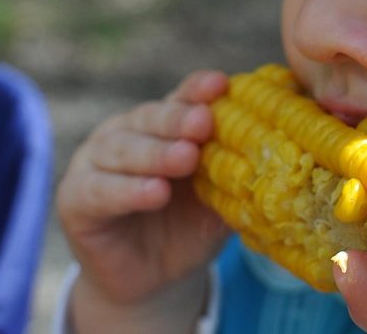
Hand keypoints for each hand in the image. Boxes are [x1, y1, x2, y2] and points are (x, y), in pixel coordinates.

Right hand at [56, 71, 230, 329]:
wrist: (155, 279)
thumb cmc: (192, 226)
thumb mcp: (222, 195)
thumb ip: (242, 167)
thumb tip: (291, 140)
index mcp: (162, 124)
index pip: (180, 99)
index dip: (197, 91)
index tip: (220, 86)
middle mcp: (125, 133)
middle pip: (150, 119)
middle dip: (178, 120)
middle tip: (204, 123)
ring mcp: (94, 163)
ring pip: (123, 150)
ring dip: (156, 153)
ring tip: (186, 158)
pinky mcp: (75, 199)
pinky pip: (101, 191)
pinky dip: (128, 191)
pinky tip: (154, 192)